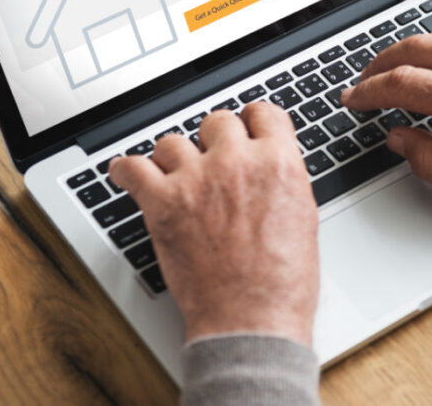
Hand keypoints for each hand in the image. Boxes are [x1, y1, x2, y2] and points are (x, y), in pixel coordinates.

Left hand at [109, 103, 318, 343]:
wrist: (252, 319)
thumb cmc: (282, 282)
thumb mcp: (303, 216)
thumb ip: (282, 180)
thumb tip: (268, 168)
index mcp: (278, 163)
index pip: (263, 112)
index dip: (252, 122)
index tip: (245, 129)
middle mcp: (237, 162)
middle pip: (217, 121)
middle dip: (215, 140)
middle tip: (212, 160)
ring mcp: (198, 179)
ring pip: (173, 141)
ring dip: (174, 157)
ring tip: (174, 174)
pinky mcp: (163, 203)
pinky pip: (133, 168)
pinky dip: (127, 170)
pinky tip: (128, 174)